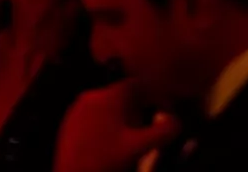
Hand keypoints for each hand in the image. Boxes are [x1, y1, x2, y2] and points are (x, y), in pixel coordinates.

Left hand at [55, 81, 178, 171]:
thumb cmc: (105, 162)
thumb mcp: (137, 149)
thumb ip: (161, 132)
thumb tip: (178, 121)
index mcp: (109, 96)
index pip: (138, 85)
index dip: (155, 95)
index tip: (166, 109)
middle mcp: (92, 96)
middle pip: (123, 96)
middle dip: (139, 110)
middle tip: (148, 130)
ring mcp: (78, 110)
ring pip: (108, 106)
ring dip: (122, 119)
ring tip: (129, 141)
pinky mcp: (69, 124)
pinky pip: (94, 117)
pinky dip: (106, 126)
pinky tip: (110, 145)